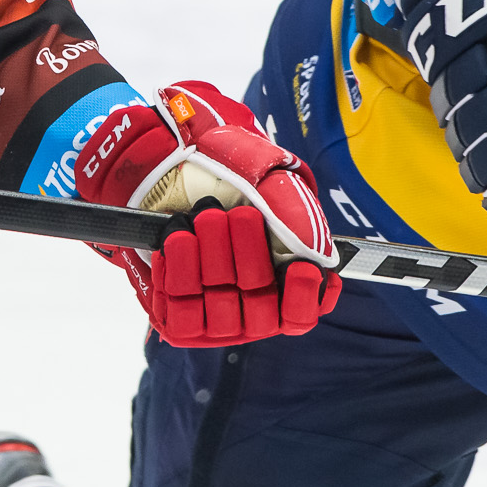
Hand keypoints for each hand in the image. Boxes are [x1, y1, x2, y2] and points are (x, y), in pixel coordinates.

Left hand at [78, 82, 340, 346]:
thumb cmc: (232, 179)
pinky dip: (177, 274)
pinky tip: (176, 240)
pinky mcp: (176, 318)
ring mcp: (214, 319)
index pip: (301, 314)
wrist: (172, 168)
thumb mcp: (271, 180)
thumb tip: (314, 254)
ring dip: (211, 262)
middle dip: (249, 258)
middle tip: (237, 216)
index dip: (304, 296)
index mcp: (282, 285)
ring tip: (202, 219)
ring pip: (220, 312)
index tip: (302, 268)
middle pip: (260, 309)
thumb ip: (296, 211)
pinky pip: (179, 312)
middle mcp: (251, 310)